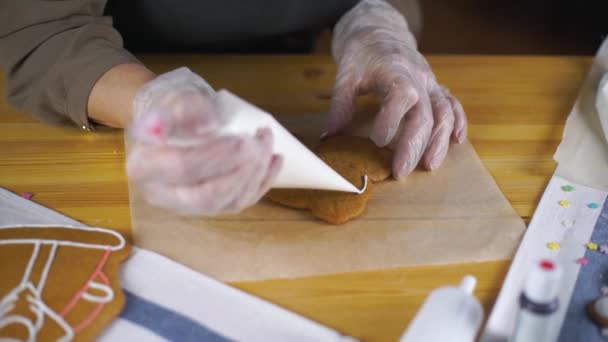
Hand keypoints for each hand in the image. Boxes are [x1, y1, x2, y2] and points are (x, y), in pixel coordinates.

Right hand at [127, 68, 281, 214]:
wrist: (170, 122)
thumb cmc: (170, 108)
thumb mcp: (174, 97)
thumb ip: (187, 108)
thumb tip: (209, 128)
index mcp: (144, 166)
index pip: (182, 168)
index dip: (216, 156)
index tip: (242, 139)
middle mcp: (162, 194)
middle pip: (207, 196)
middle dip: (241, 172)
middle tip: (260, 144)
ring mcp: (188, 205)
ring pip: (227, 202)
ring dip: (256, 174)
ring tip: (267, 142)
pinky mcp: (210, 206)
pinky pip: (240, 202)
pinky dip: (262, 182)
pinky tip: (275, 161)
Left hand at [327, 0, 466, 178]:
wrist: (380, 32)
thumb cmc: (362, 56)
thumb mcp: (345, 76)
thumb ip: (340, 106)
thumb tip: (328, 137)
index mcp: (394, 71)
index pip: (401, 94)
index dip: (392, 119)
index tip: (377, 141)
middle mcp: (418, 77)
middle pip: (424, 113)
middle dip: (414, 145)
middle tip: (400, 172)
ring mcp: (430, 83)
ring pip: (444, 112)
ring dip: (439, 141)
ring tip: (430, 166)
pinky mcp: (435, 88)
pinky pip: (452, 105)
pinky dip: (458, 123)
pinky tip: (457, 142)